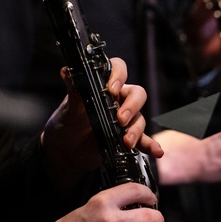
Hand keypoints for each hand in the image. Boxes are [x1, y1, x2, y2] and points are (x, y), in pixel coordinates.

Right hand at [35, 183, 162, 221]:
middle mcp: (110, 221)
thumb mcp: (89, 207)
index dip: (148, 194)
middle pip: (150, 216)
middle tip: (157, 220)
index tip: (151, 198)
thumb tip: (134, 204)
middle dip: (158, 218)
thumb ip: (111, 204)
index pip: (136, 190)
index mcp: (102, 203)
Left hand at [41, 56, 163, 186]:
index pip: (118, 70)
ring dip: (135, 129)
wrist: (65, 151)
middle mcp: (117, 100)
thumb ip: (73, 91)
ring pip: (140, 117)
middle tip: (120, 119)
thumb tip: (66, 71)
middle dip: (132, 106)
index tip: (111, 89)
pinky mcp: (126, 138)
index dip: (118, 76)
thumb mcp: (68, 108)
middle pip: (136, 94)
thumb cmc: (66, 123)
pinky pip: (143, 140)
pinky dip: (150, 145)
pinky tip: (156, 151)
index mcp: (103, 86)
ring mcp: (124, 120)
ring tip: (126, 141)